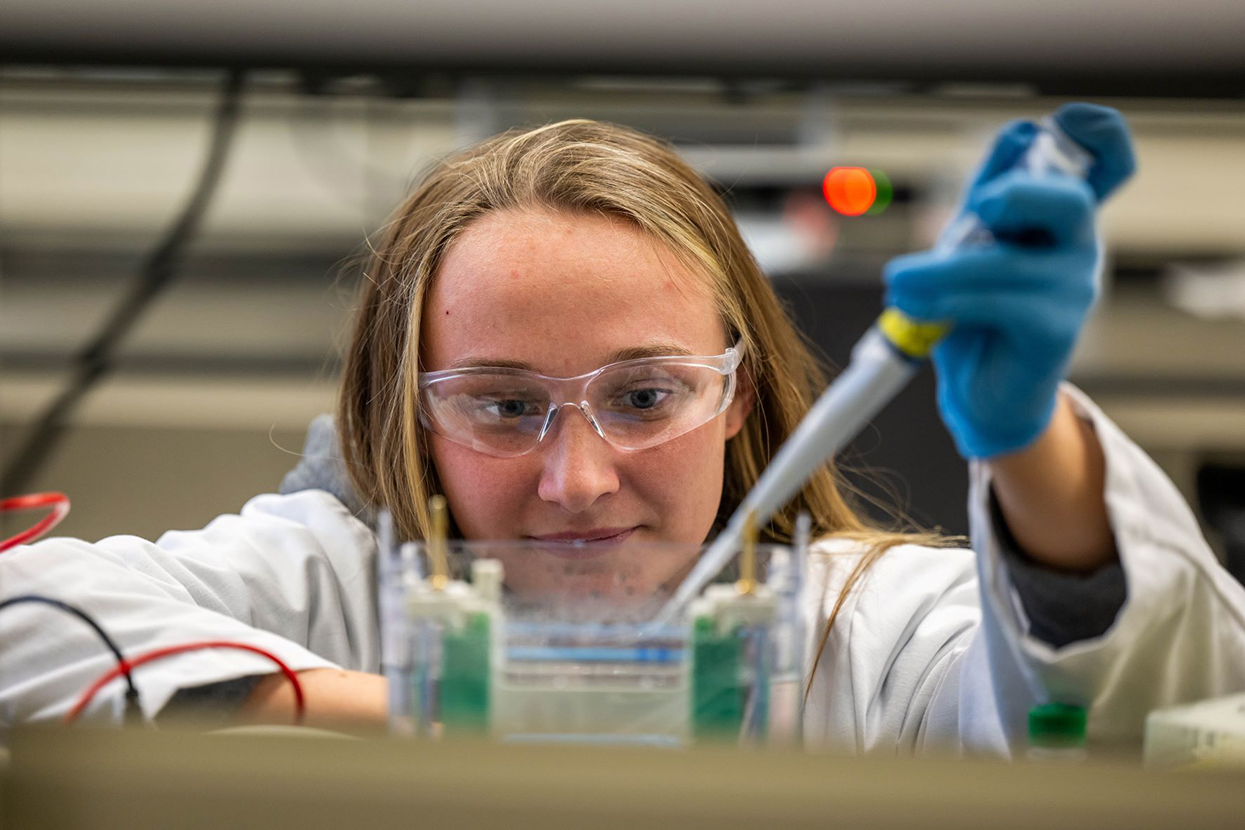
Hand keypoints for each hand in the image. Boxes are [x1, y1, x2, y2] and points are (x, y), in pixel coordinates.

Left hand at [883, 104, 1135, 458]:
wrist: (979, 391)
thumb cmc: (976, 310)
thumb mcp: (976, 239)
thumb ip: (991, 190)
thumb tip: (1019, 130)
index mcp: (1063, 215)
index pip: (1111, 161)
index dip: (1098, 131)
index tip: (1057, 124)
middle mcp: (1079, 246)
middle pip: (1070, 199)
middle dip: (1014, 195)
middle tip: (972, 212)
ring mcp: (1072, 289)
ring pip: (1007, 260)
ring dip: (941, 269)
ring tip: (898, 281)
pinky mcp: (1053, 330)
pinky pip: (996, 302)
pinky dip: (945, 299)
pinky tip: (913, 305)